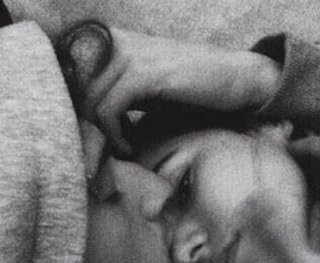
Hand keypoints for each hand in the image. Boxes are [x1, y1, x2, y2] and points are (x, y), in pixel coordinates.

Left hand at [57, 22, 279, 154]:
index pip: (70, 76)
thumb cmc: (190, 90)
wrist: (233, 78)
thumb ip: (116, 96)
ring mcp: (129, 54)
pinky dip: (115, 135)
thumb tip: (88, 122)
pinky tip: (129, 147)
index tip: (97, 134)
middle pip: (75, 91)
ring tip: (123, 149)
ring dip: (102, 135)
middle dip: (87, 127)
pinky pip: (109, 109)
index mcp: (112, 42)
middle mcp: (115, 42)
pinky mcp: (144, 73)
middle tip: (107, 148)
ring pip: (89, 101)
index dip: (77, 110)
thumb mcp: (145, 91)